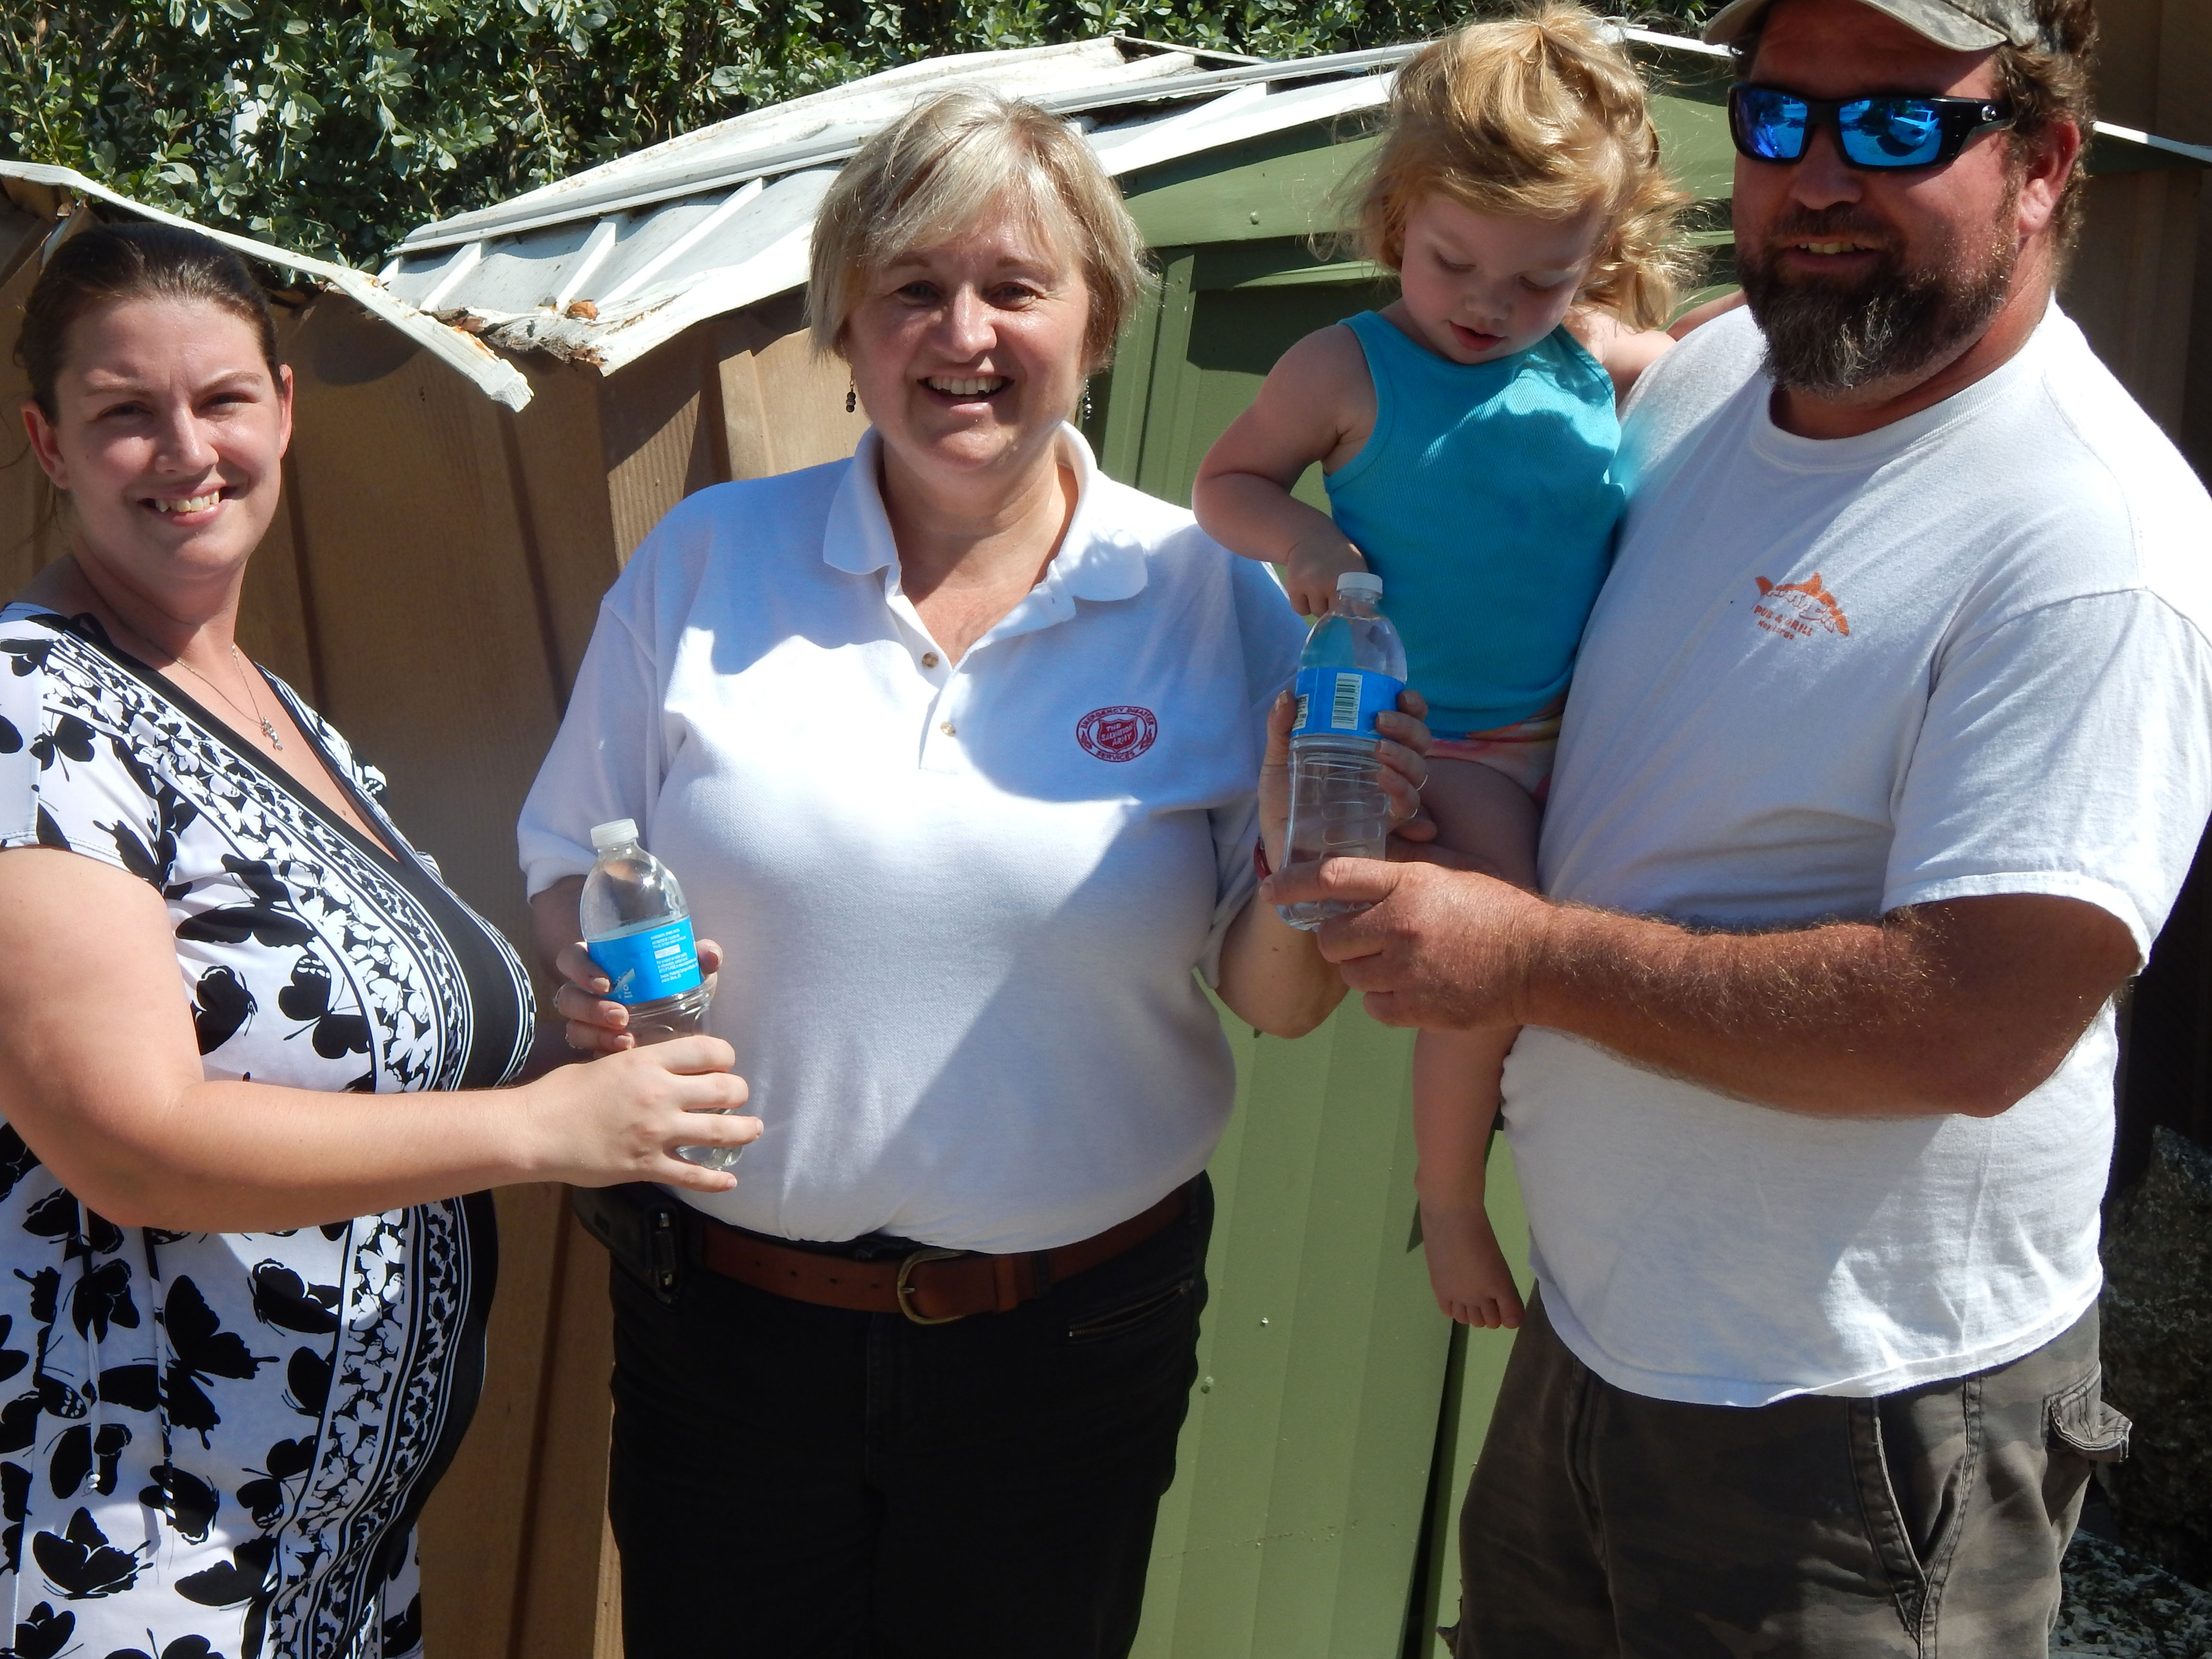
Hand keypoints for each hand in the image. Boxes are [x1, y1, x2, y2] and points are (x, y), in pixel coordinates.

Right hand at [519, 1036, 758, 1193]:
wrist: (534, 1131)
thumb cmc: (560, 1094)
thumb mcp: (605, 1063)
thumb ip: (640, 1066)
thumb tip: (662, 1068)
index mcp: (648, 1063)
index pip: (709, 1051)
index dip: (724, 1057)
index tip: (724, 1064)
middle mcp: (660, 1095)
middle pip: (725, 1089)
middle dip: (739, 1093)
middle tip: (739, 1098)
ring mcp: (657, 1133)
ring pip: (721, 1132)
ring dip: (744, 1131)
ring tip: (752, 1129)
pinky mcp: (647, 1166)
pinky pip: (694, 1175)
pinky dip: (716, 1181)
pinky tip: (729, 1181)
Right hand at [553, 937, 724, 1053]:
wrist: (686, 1027)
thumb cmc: (680, 988)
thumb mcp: (692, 972)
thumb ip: (701, 956)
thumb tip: (711, 955)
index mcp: (601, 963)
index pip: (572, 958)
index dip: (580, 968)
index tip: (606, 982)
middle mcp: (587, 992)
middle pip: (568, 996)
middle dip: (590, 1007)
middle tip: (621, 1016)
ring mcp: (587, 1021)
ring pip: (574, 1025)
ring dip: (597, 1033)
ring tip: (627, 1040)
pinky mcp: (594, 1046)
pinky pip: (586, 1051)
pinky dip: (604, 1051)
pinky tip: (627, 1054)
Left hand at [1258, 687, 1433, 867]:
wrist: (1278, 842)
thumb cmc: (1283, 800)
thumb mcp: (1279, 760)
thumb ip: (1281, 729)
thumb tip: (1288, 694)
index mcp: (1366, 746)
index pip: (1404, 720)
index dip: (1412, 706)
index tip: (1401, 695)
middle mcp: (1385, 768)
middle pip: (1419, 742)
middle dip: (1408, 727)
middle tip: (1380, 720)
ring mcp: (1387, 796)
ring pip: (1418, 771)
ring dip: (1404, 756)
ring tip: (1379, 749)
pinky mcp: (1384, 824)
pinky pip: (1406, 807)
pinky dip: (1400, 790)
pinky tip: (1383, 778)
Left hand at [1259, 858, 1549, 1029]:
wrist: (1539, 961)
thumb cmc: (1495, 910)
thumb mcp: (1449, 871)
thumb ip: (1402, 866)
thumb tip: (1355, 865)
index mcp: (1409, 884)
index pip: (1332, 877)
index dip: (1293, 882)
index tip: (1270, 889)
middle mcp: (1401, 926)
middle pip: (1331, 939)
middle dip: (1340, 940)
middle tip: (1364, 938)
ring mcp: (1407, 970)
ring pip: (1351, 976)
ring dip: (1365, 971)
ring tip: (1401, 963)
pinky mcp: (1417, 1008)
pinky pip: (1373, 1008)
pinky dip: (1385, 1001)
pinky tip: (1414, 987)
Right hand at [1283, 537, 1369, 618]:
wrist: (1311, 538)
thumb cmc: (1339, 557)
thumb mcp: (1357, 568)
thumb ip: (1362, 591)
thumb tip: (1366, 617)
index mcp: (1353, 578)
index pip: (1359, 609)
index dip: (1357, 617)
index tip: (1356, 622)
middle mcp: (1332, 583)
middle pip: (1335, 616)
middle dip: (1335, 611)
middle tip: (1334, 598)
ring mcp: (1312, 585)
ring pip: (1317, 613)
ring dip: (1319, 607)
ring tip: (1319, 592)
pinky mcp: (1295, 586)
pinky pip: (1301, 609)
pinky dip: (1303, 605)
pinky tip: (1307, 593)